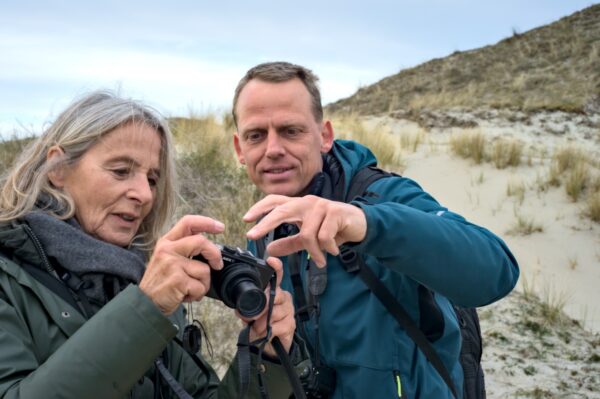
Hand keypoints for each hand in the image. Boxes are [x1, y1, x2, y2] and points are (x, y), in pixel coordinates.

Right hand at [139, 215, 224, 314]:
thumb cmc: (160, 283)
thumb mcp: (166, 259)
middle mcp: (168, 250)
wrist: (144, 303)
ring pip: (204, 270)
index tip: (220, 227)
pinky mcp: (178, 280)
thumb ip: (184, 250)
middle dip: (215, 254)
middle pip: (201, 241)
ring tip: (188, 288)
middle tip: (218, 265)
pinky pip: (200, 286)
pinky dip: (197, 294)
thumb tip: (210, 248)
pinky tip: (184, 295)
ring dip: (202, 283)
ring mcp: (172, 264)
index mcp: (166, 242)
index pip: (188, 223)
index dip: (207, 223)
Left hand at [242, 257, 294, 355]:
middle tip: (252, 317)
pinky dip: (268, 331)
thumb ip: (245, 309)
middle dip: (261, 306)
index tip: (271, 261)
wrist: (270, 345)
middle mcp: (283, 298)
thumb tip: (240, 310)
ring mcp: (289, 310)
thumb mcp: (249, 315)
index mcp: (274, 291)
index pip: (277, 276)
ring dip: (262, 323)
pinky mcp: (291, 324)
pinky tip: (265, 334)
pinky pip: (277, 325)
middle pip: (275, 295)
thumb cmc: (261, 325)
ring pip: (274, 312)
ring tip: (256, 328)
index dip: (276, 268)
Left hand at [243, 195, 366, 266]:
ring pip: (307, 234)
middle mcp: (307, 202)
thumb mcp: (309, 238)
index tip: (245, 219)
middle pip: (282, 210)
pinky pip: (323, 237)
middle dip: (265, 223)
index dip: (260, 208)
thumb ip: (290, 243)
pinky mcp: (335, 212)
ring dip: (314, 252)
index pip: (275, 201)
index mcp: (299, 206)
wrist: (360, 225)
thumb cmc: (333, 229)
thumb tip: (269, 249)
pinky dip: (327, 249)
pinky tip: (334, 251)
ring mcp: (321, 206)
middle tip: (252, 236)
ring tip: (321, 260)